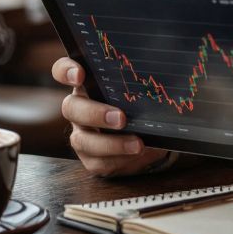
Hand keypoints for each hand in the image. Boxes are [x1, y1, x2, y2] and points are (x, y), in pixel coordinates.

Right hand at [52, 56, 169, 176]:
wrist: (143, 136)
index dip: (66, 71)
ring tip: (138, 144)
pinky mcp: (89, 158)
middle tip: (121, 118)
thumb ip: (143, 81)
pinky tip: (136, 156)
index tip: (80, 74)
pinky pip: (97, 162)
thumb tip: (169, 78)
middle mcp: (78, 108)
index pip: (63, 71)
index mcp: (87, 84)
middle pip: (71, 108)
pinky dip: (119, 160)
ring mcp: (81, 134)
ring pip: (82, 140)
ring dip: (111, 144)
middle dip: (95, 113)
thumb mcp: (139, 89)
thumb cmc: (138, 104)